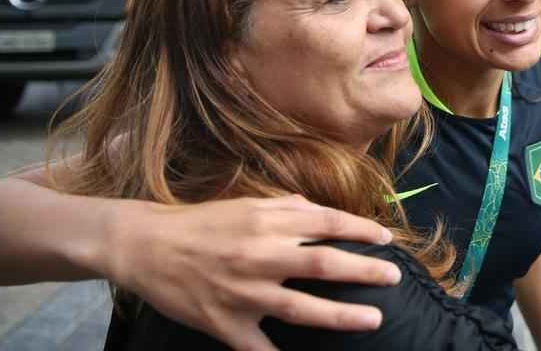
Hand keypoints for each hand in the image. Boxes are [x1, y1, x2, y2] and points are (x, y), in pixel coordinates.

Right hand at [107, 195, 399, 350]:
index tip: (386, 240)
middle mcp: (260, 256)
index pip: (327, 224)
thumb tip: (321, 212)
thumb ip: (288, 207)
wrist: (146, 245)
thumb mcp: (247, 204)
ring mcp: (243, 293)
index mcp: (268, 222)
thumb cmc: (202, 222)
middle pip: (323, 264)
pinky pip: (260, 348)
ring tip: (373, 318)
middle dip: (364, 271)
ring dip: (341, 316)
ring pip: (301, 308)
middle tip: (394, 277)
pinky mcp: (225, 323)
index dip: (361, 231)